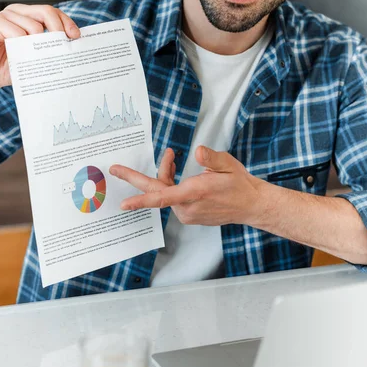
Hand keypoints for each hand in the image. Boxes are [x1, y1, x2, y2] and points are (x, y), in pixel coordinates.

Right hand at [0, 4, 79, 88]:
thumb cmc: (5, 67)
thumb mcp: (31, 59)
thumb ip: (47, 52)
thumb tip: (72, 53)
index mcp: (27, 17)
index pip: (52, 13)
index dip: (66, 22)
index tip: (76, 36)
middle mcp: (17, 12)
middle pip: (46, 12)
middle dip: (59, 29)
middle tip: (64, 46)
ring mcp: (4, 16)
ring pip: (33, 26)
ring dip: (39, 44)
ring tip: (41, 58)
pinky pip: (16, 32)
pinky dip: (23, 44)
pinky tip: (23, 54)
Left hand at [110, 146, 264, 226]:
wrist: (250, 205)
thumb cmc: (239, 184)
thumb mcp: (228, 165)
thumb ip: (212, 158)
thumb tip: (198, 151)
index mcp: (195, 193)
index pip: (162, 197)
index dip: (141, 200)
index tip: (124, 203)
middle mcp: (187, 207)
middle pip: (156, 192)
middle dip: (136, 179)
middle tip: (116, 169)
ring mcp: (187, 213)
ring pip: (165, 193)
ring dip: (164, 175)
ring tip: (173, 157)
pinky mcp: (189, 215)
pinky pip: (172, 198)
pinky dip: (170, 184)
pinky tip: (176, 171)